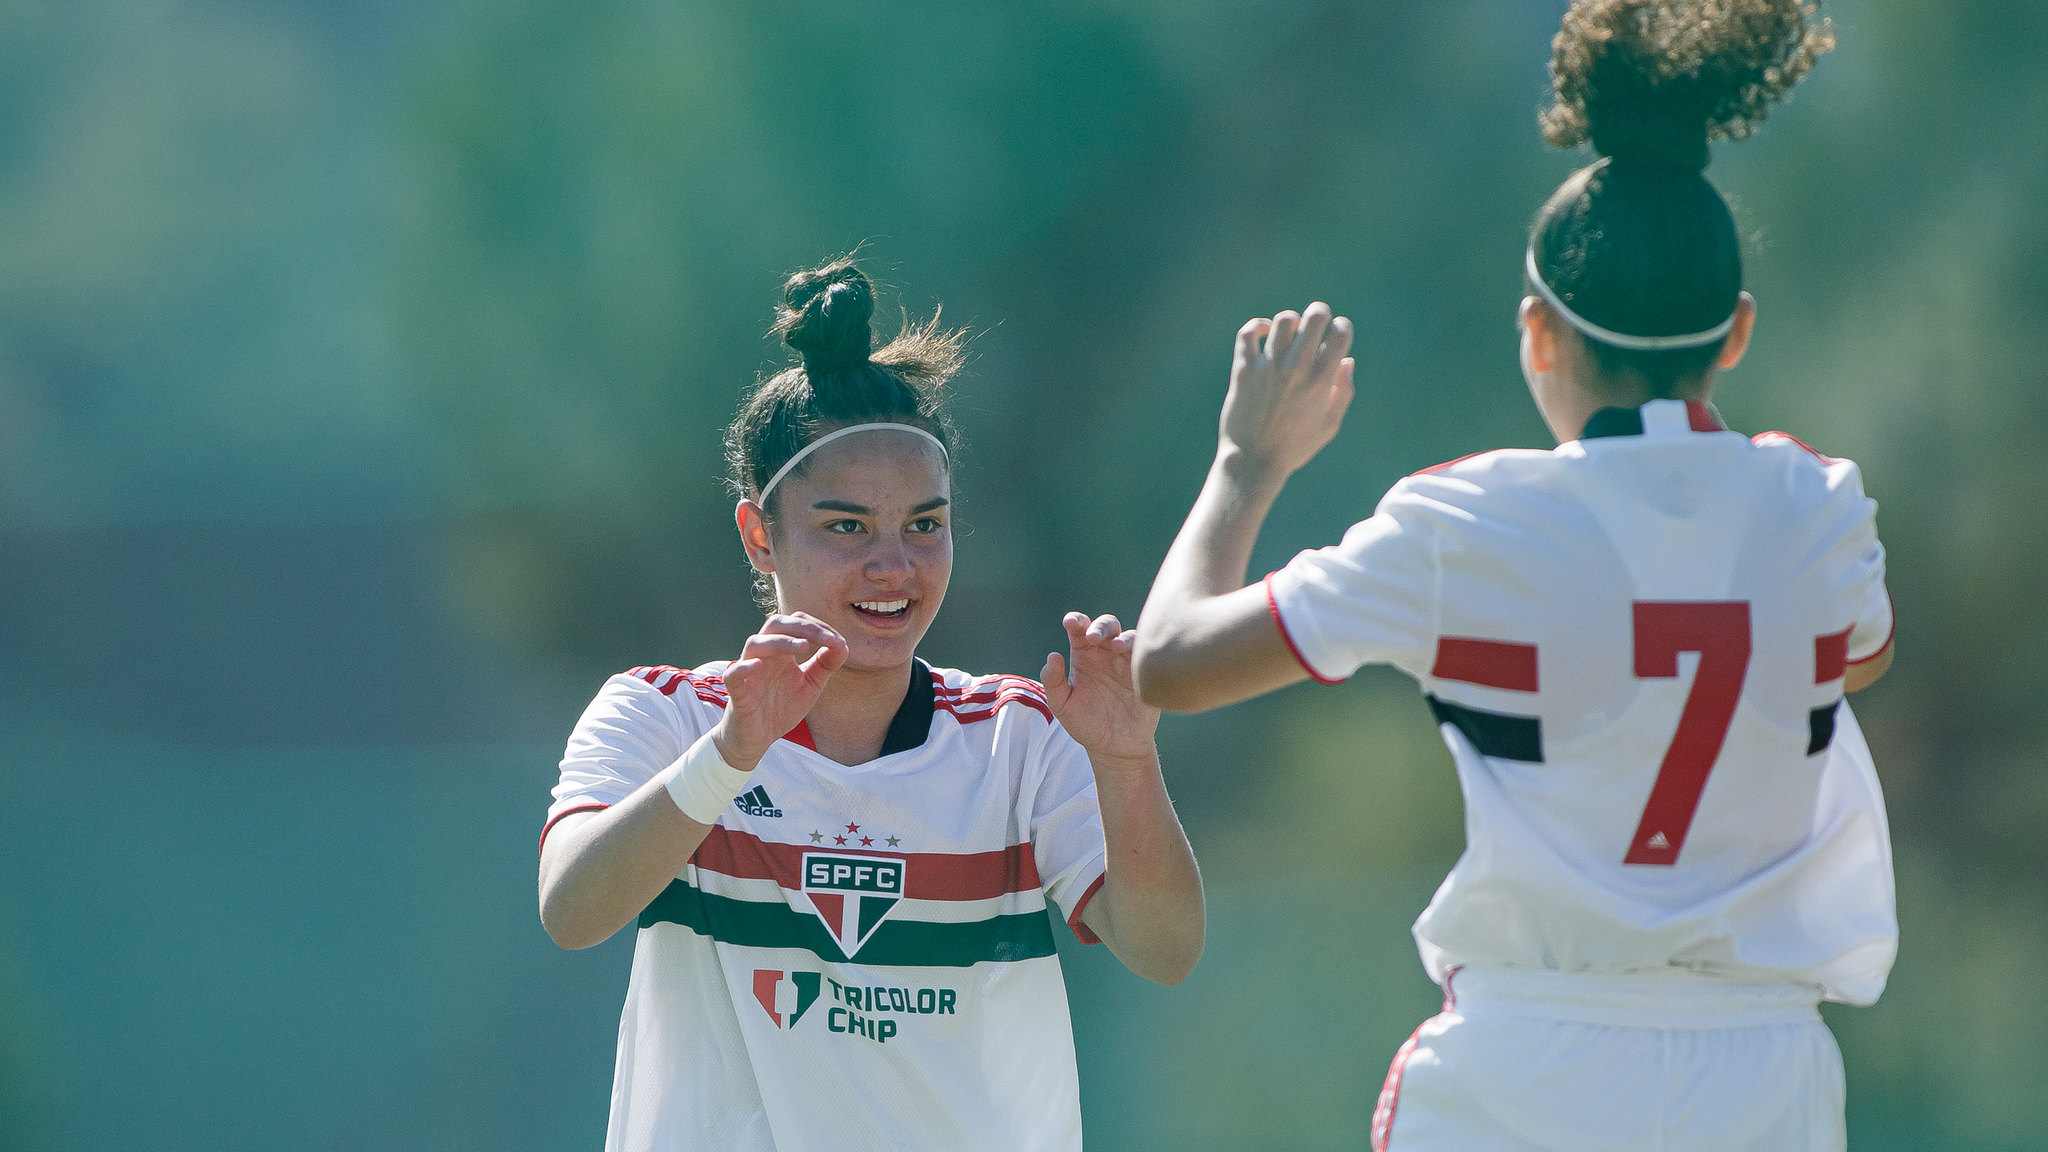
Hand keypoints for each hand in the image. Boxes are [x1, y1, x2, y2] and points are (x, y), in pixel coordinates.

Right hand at [713, 613, 847, 768]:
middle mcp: (765, 656)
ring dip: (780, 641)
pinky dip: (743, 667)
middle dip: (802, 627)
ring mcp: (749, 672)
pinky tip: (758, 665)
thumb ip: (825, 665)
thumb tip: (842, 644)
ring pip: (755, 643)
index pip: (796, 624)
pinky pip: (733, 674)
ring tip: (804, 647)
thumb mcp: (810, 685)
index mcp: (783, 652)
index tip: (837, 641)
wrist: (758, 739)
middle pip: (776, 624)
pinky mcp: (737, 693)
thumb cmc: (781, 708)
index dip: (817, 627)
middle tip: (826, 638)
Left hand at [1041, 612, 1160, 767]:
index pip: (1079, 630)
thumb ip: (1054, 682)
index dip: (1076, 621)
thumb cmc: (1086, 724)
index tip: (1071, 623)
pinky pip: (1148, 656)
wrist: (1114, 748)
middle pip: (1107, 626)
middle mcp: (1106, 654)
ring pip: (1130, 637)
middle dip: (1101, 626)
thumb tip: (1053, 656)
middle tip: (1093, 637)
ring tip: (1117, 647)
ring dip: (1124, 637)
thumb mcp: (1063, 706)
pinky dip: (1143, 651)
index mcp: (1084, 656)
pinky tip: (1136, 659)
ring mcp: (1127, 663)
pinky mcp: (1145, 675)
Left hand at [1218, 301, 1354, 480]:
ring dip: (1291, 321)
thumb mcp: (1330, 425)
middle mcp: (1296, 369)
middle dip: (1320, 313)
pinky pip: (1248, 334)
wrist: (1253, 461)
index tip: (1337, 334)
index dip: (1343, 326)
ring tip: (1290, 333)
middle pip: (1314, 317)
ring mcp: (1268, 368)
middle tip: (1317, 322)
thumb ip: (1344, 391)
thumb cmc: (1294, 446)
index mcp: (1321, 382)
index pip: (1340, 334)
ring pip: (1283, 320)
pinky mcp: (1244, 371)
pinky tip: (1264, 333)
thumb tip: (1347, 360)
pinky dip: (1257, 327)